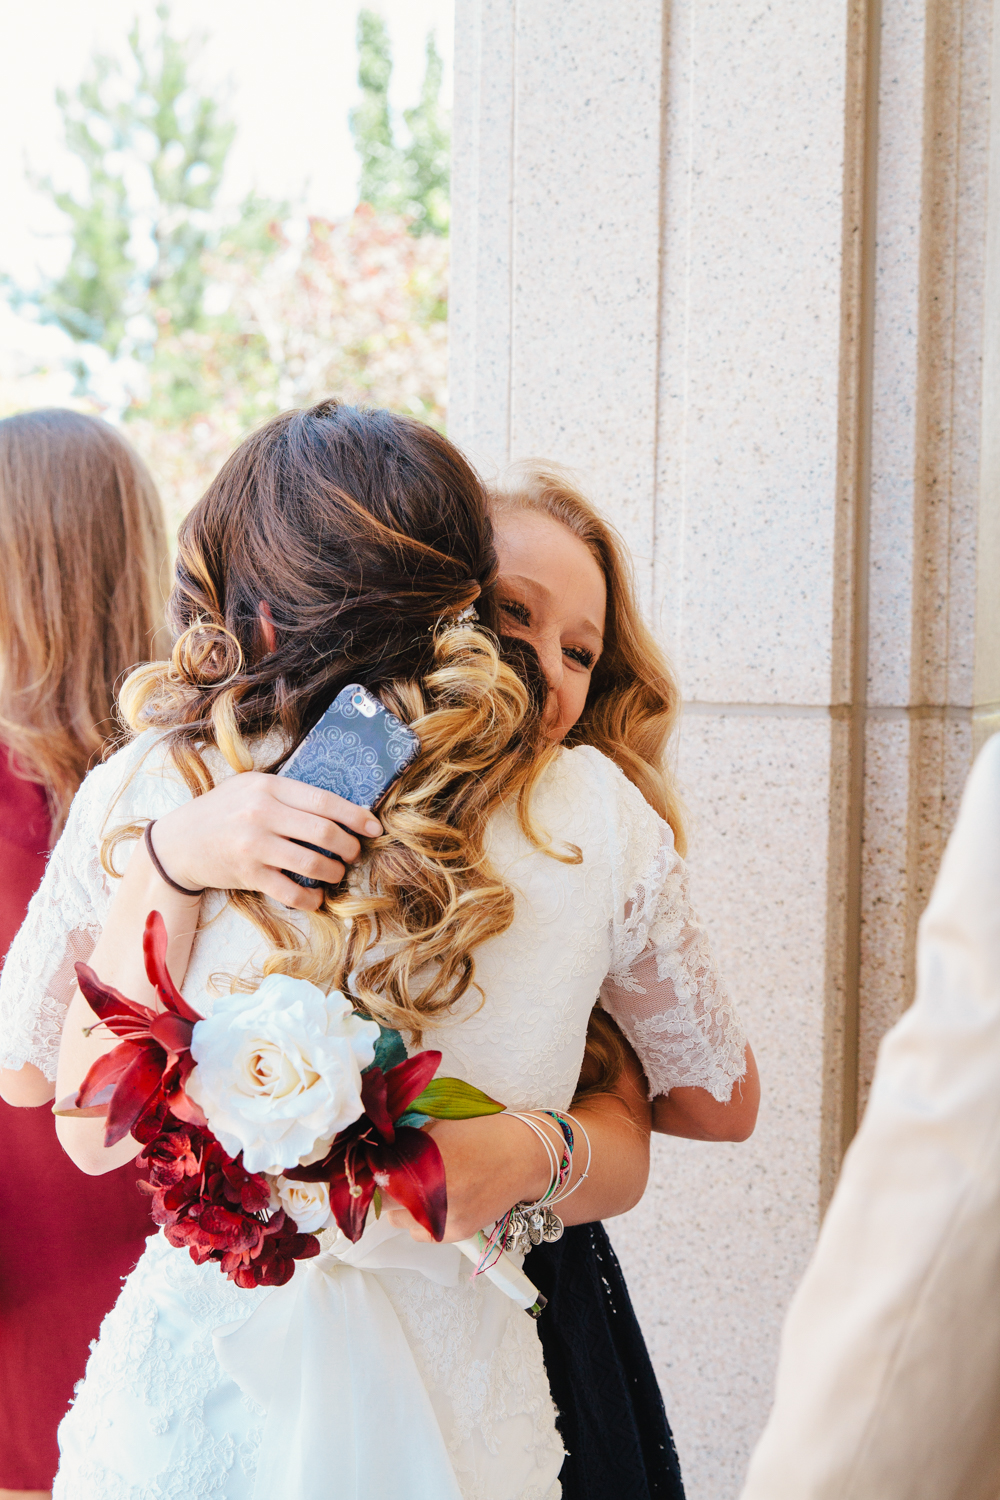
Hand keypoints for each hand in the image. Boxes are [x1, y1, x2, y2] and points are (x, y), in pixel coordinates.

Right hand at [150, 771, 382, 911]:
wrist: (178, 842)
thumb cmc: (221, 812)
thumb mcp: (250, 787)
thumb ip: (287, 793)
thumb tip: (336, 807)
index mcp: (268, 787)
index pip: (324, 800)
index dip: (355, 815)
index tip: (374, 827)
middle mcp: (262, 814)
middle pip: (325, 833)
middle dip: (350, 847)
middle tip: (354, 853)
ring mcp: (255, 845)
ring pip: (314, 863)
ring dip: (334, 873)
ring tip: (336, 873)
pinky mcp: (249, 874)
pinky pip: (292, 892)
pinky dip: (312, 899)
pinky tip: (316, 897)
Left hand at [385, 1115, 550, 1243]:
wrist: (525, 1158)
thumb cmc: (485, 1135)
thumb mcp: (439, 1128)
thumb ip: (408, 1143)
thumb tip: (379, 1152)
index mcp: (425, 1160)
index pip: (376, 1176)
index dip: (374, 1170)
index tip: (374, 1165)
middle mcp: (432, 1193)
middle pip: (384, 1199)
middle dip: (387, 1186)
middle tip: (398, 1174)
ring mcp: (444, 1217)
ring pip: (397, 1219)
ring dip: (402, 1205)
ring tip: (420, 1188)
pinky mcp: (455, 1233)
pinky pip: (420, 1232)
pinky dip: (421, 1220)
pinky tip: (436, 1202)